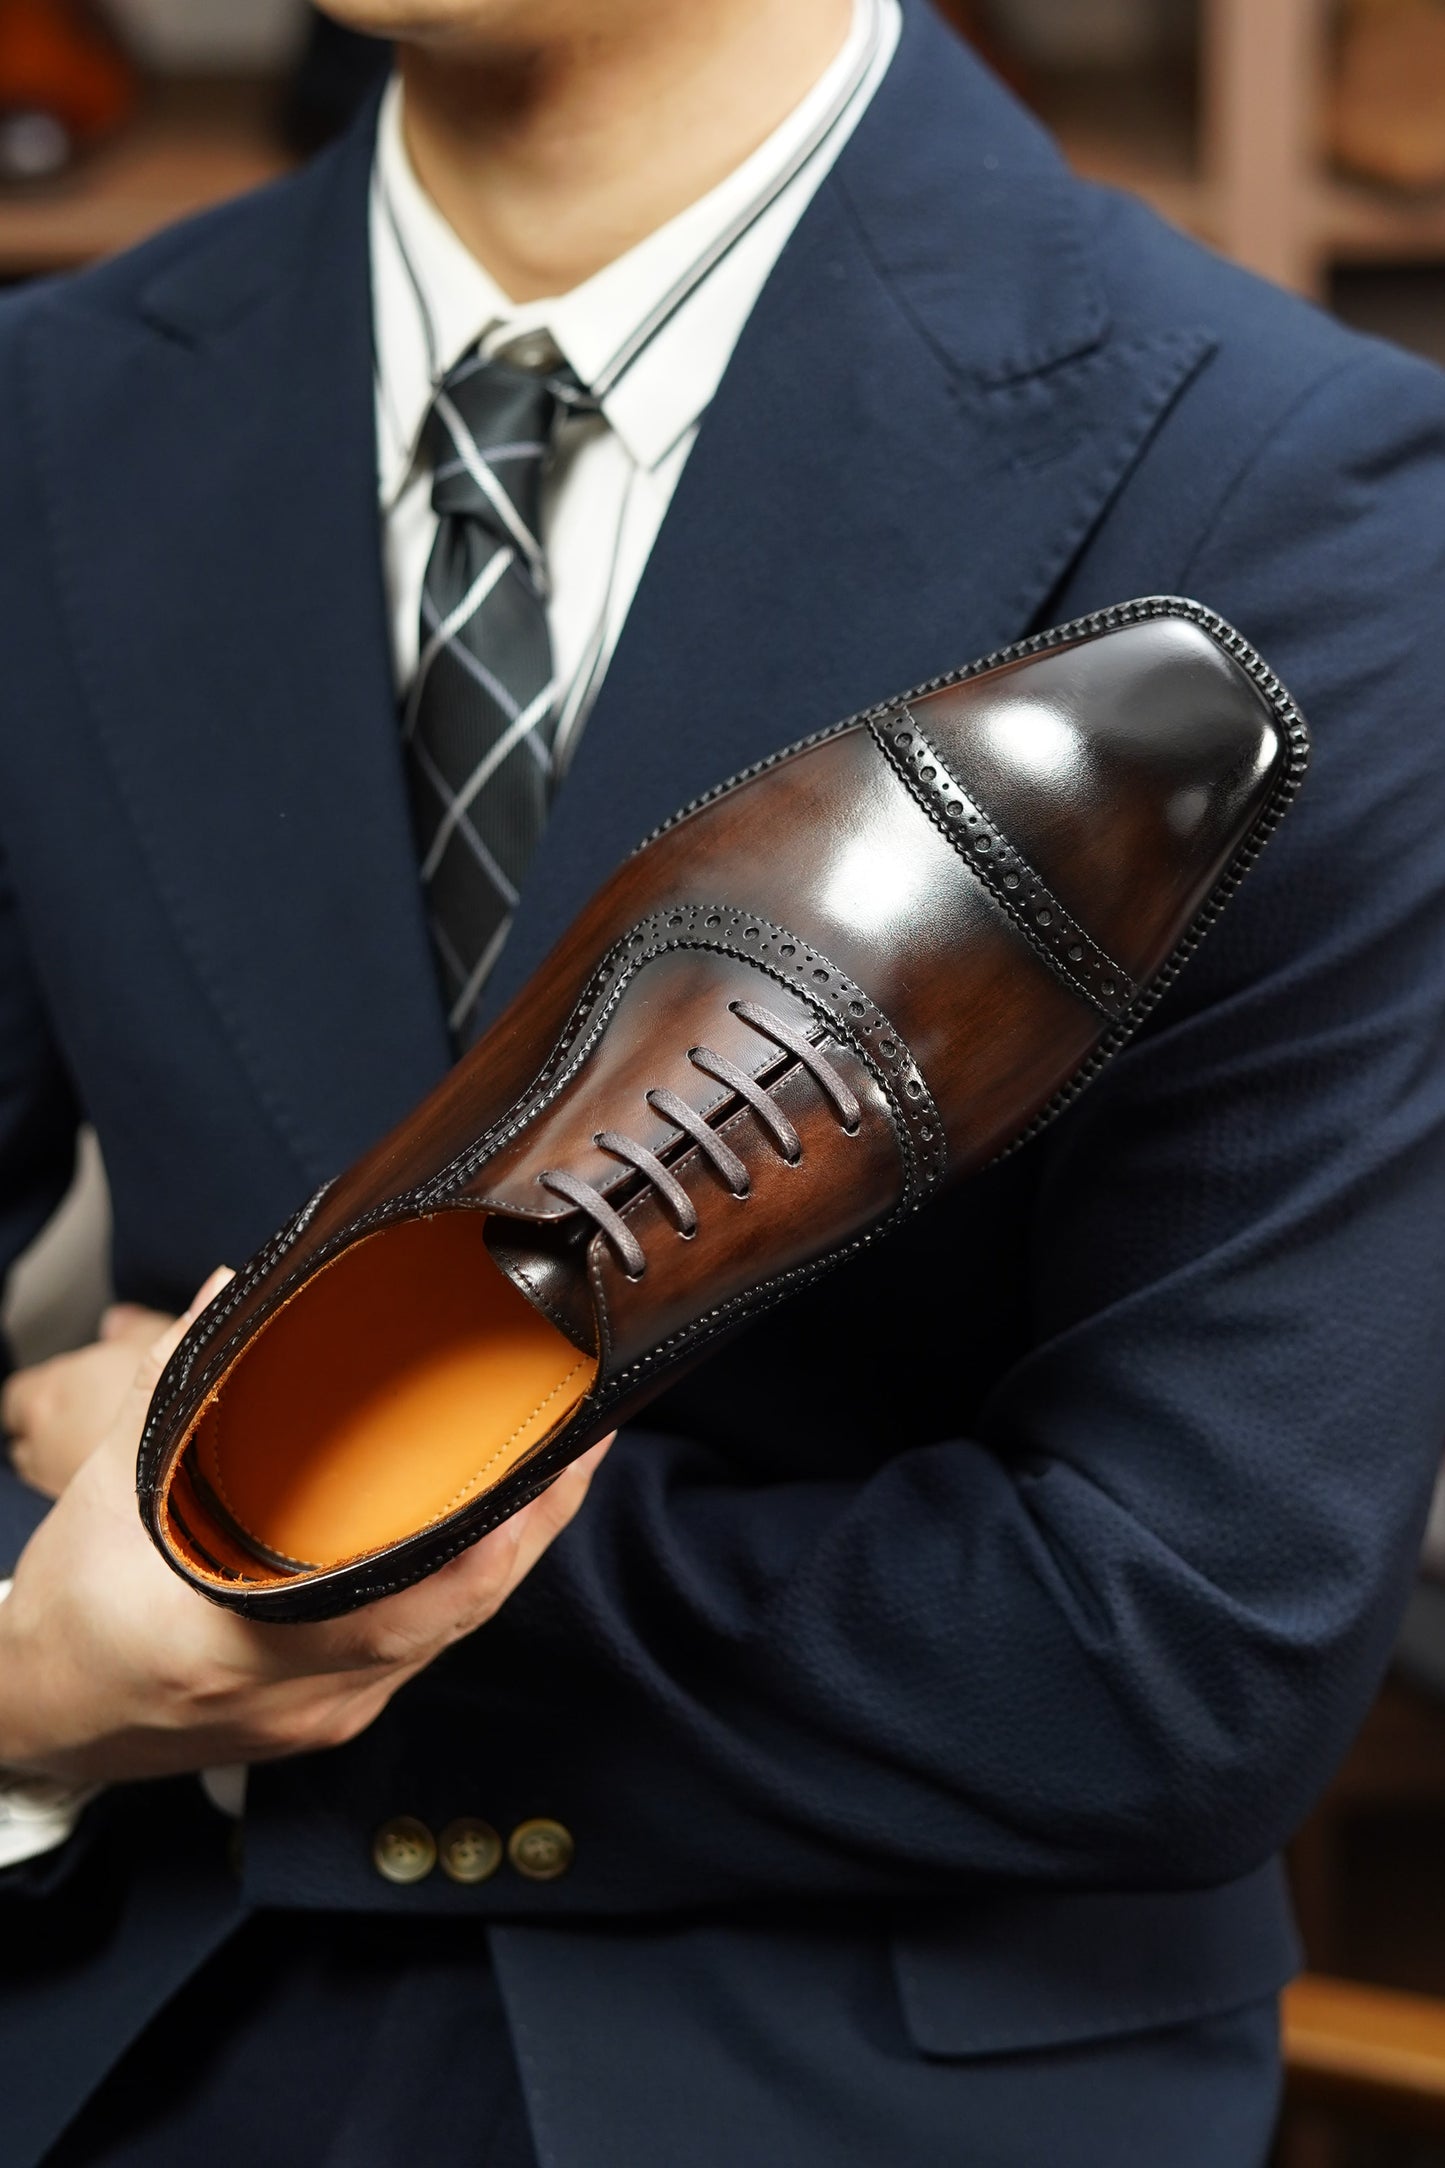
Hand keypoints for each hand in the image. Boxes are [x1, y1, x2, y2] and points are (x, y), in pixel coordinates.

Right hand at [0, 1274, 612, 1786]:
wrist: (42, 1717)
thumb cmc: (71, 1610)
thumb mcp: (111, 1485)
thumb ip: (179, 1384)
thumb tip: (232, 1291)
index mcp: (233, 1646)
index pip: (398, 1603)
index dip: (489, 1538)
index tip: (548, 1464)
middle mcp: (302, 1699)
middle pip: (455, 1614)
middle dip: (534, 1523)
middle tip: (586, 1436)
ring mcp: (327, 1718)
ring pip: (452, 1633)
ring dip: (512, 1549)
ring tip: (562, 1463)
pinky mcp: (337, 1716)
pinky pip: (427, 1644)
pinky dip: (469, 1580)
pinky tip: (499, 1522)